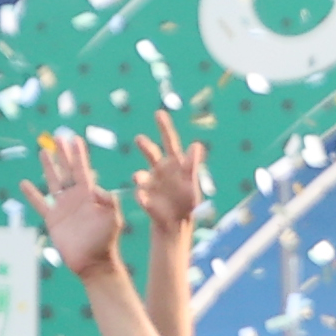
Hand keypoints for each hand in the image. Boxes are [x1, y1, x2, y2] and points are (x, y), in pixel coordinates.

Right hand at [27, 132, 127, 281]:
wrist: (94, 263)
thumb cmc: (106, 241)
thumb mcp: (114, 219)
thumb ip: (108, 201)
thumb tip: (96, 189)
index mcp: (90, 195)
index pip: (83, 169)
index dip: (79, 154)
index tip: (75, 139)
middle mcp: (75, 197)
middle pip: (67, 170)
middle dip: (63, 154)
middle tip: (58, 136)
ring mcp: (63, 208)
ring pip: (54, 182)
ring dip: (49, 167)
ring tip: (43, 151)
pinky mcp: (53, 220)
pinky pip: (40, 204)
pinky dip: (32, 194)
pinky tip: (24, 183)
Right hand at [130, 117, 209, 236]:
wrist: (177, 222)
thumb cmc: (187, 201)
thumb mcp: (192, 183)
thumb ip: (192, 166)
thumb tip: (196, 145)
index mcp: (174, 163)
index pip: (169, 141)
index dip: (164, 127)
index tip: (159, 113)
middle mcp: (160, 170)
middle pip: (151, 154)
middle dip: (145, 146)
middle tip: (139, 139)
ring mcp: (151, 184)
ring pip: (142, 177)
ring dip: (140, 176)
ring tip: (138, 177)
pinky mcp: (146, 200)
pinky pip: (143, 198)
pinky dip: (142, 198)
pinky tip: (142, 197)